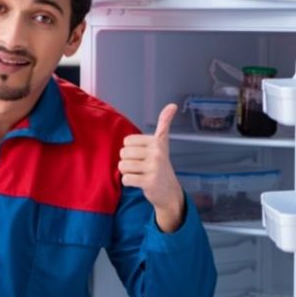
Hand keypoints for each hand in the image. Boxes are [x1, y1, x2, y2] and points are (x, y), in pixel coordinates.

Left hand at [119, 103, 184, 232]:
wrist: (169, 191)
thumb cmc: (161, 165)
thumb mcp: (162, 143)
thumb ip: (164, 123)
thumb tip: (172, 105)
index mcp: (157, 142)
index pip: (127, 141)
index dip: (131, 150)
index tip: (143, 156)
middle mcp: (157, 153)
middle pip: (123, 154)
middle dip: (128, 162)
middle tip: (141, 167)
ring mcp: (154, 168)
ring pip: (123, 166)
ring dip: (128, 173)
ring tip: (140, 174)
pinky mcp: (149, 182)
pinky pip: (126, 179)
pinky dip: (128, 183)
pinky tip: (139, 183)